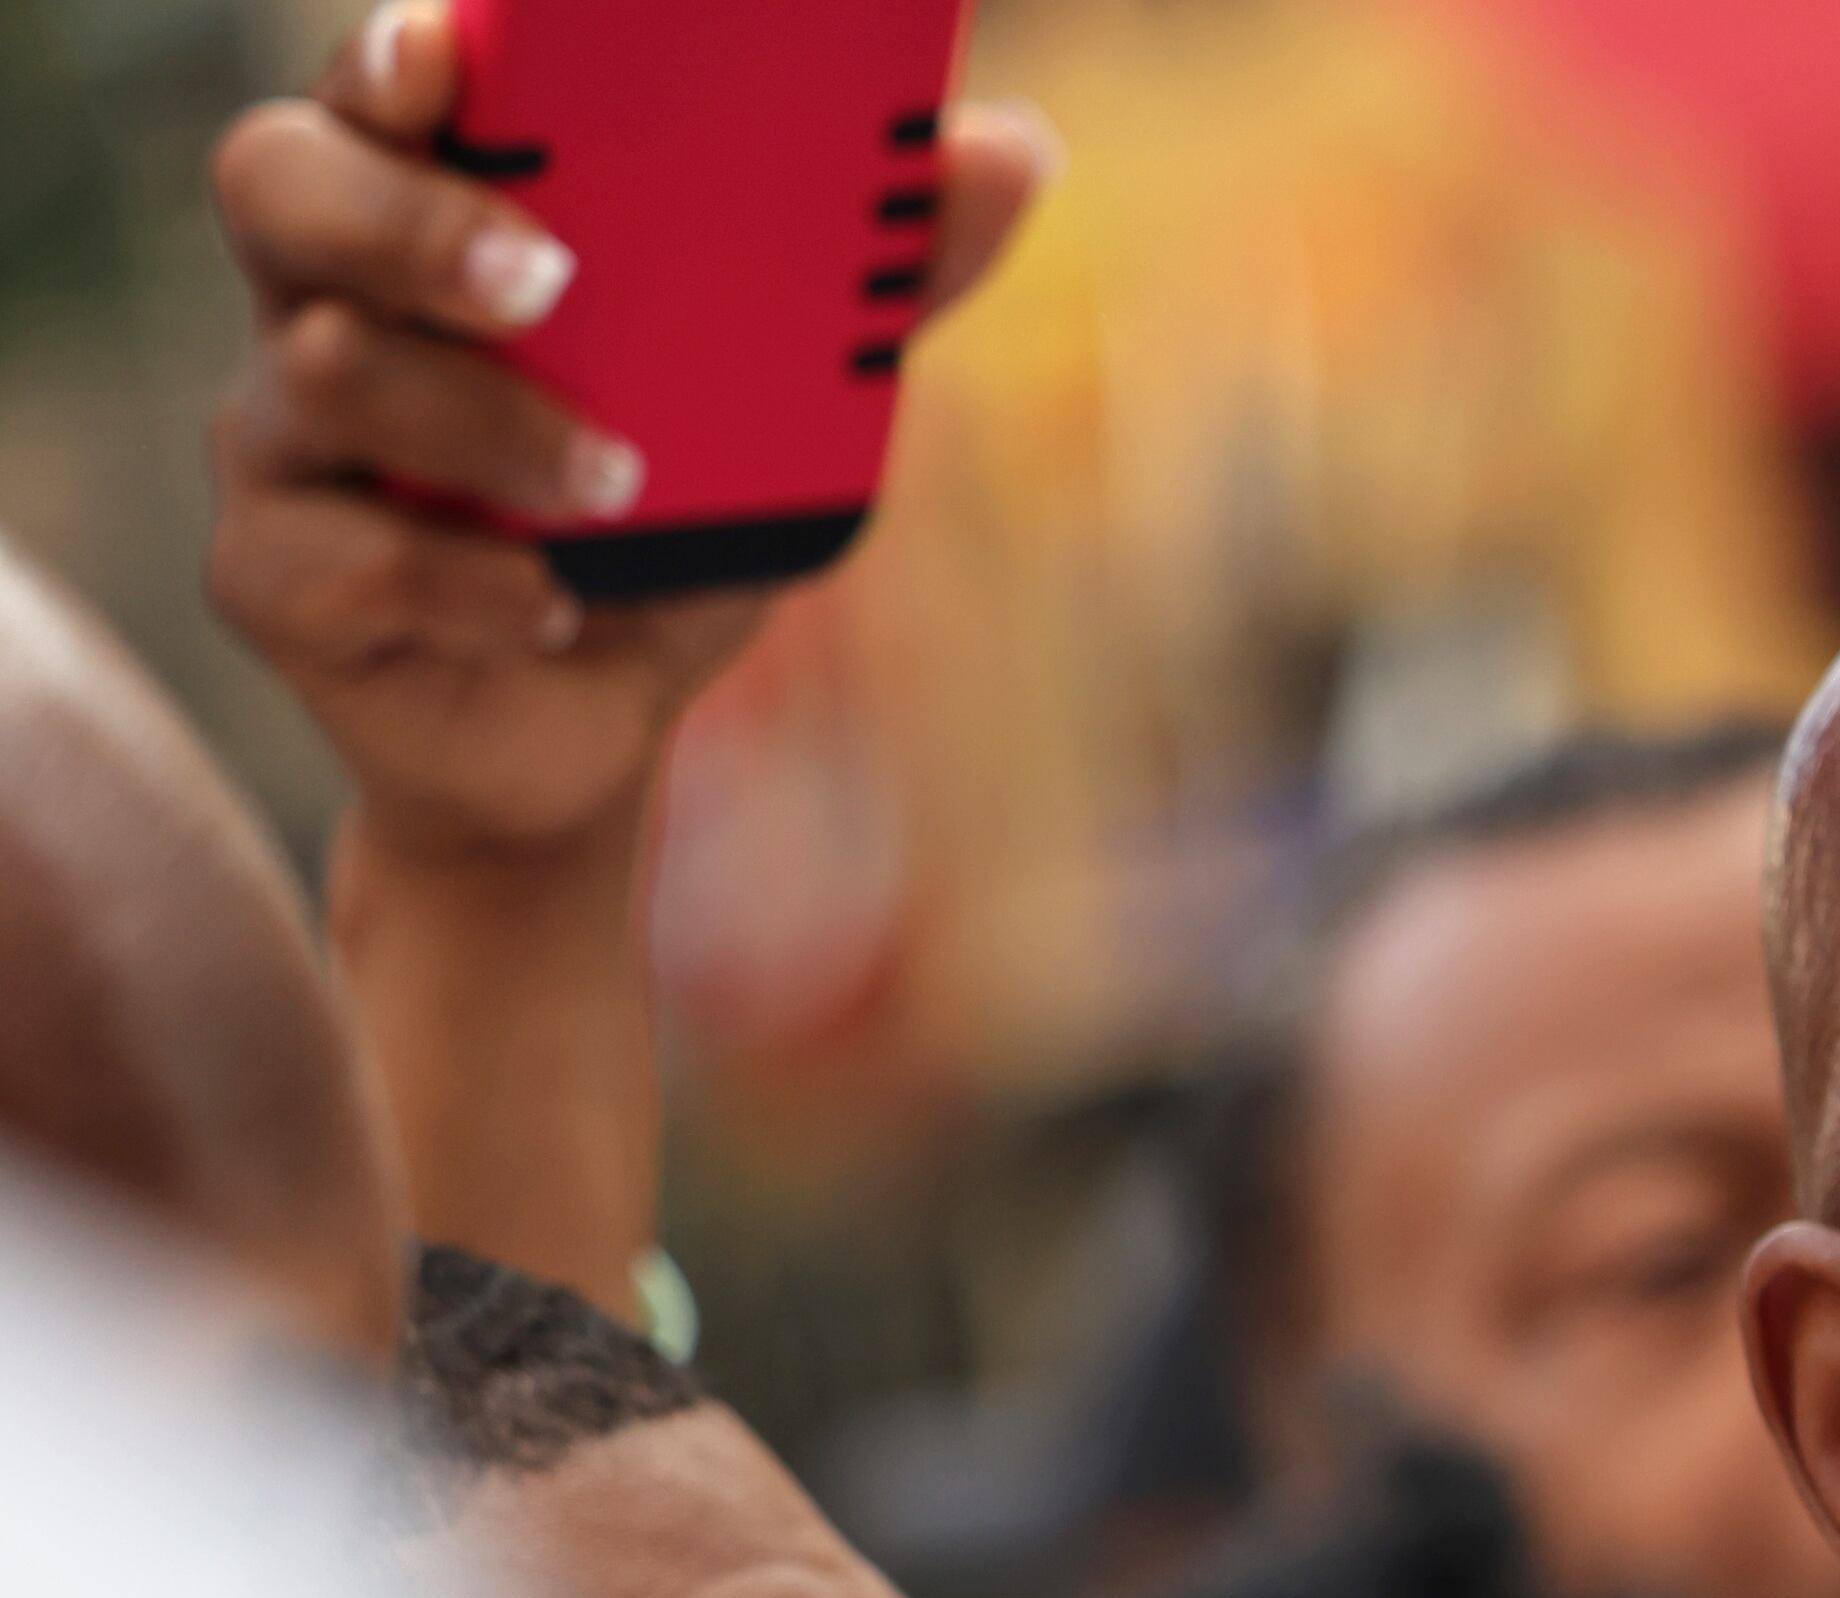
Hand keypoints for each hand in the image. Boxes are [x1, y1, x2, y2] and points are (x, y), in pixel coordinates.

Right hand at [205, 0, 1048, 861]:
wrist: (590, 735)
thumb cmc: (664, 530)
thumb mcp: (789, 406)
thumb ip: (882, 283)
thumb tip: (1012, 151)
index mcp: (427, 223)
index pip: (375, 97)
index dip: (392, 61)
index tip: (449, 53)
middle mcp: (324, 303)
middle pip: (278, 183)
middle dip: (410, 218)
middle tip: (548, 281)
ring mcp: (281, 438)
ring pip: (331, 373)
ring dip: (496, 429)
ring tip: (620, 487)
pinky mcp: (274, 576)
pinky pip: (347, 557)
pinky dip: (477, 585)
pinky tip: (553, 610)